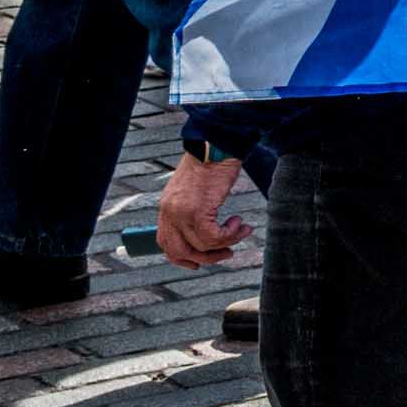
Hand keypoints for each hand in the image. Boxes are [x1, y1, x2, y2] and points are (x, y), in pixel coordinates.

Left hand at [156, 154, 249, 268]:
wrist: (215, 146)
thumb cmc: (210, 164)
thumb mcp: (192, 190)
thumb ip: (190, 209)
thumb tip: (203, 229)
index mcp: (166, 208)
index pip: (165, 243)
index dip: (182, 257)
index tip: (199, 261)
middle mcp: (170, 213)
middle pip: (179, 252)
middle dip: (205, 258)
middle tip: (226, 253)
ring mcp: (182, 213)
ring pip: (201, 246)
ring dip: (226, 243)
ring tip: (241, 230)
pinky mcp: (198, 210)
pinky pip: (213, 237)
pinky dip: (230, 235)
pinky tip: (239, 223)